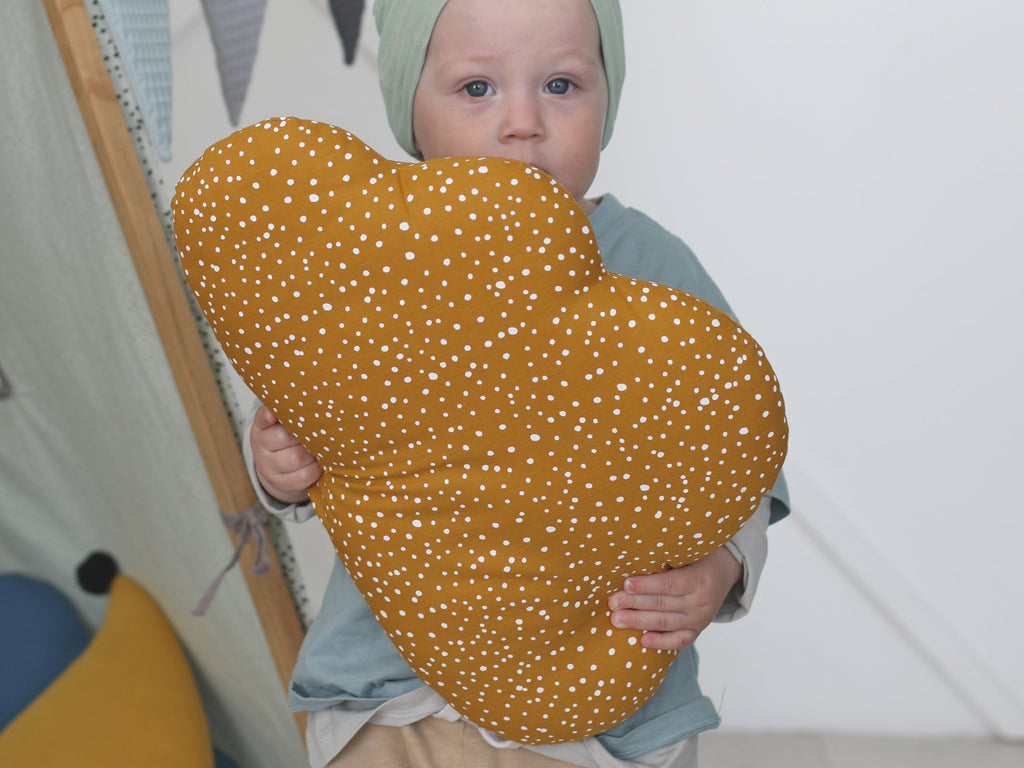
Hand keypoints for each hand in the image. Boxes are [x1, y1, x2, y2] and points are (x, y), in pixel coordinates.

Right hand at [250, 405, 322, 503]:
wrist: (279, 470)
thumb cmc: (289, 438)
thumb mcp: (284, 422)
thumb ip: (294, 410)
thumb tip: (315, 396)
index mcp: (262, 425)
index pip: (262, 418)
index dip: (267, 416)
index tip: (273, 414)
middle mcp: (261, 445)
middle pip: (283, 438)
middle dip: (304, 434)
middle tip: (320, 430)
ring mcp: (268, 466)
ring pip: (294, 458)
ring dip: (312, 452)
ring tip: (321, 447)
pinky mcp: (281, 483)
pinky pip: (303, 476)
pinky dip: (315, 469)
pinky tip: (319, 463)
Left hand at [607, 546, 742, 650]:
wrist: (726, 571)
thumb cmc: (700, 556)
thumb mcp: (690, 550)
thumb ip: (668, 557)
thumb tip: (635, 557)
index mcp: (699, 579)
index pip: (670, 584)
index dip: (647, 585)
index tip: (625, 584)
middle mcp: (701, 602)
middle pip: (663, 604)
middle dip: (635, 604)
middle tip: (612, 603)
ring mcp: (700, 619)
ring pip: (666, 623)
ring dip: (639, 622)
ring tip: (617, 620)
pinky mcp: (697, 630)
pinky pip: (679, 641)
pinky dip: (661, 643)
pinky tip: (643, 641)